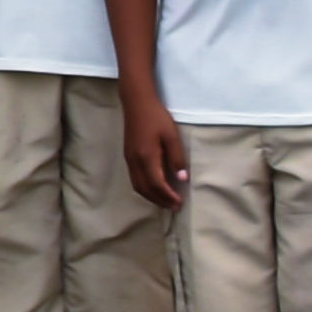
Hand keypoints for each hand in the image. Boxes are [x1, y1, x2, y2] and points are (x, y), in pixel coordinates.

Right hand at [122, 94, 190, 211]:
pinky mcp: (128, 157)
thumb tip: (182, 178)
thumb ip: (177, 158)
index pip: (157, 184)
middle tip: (174, 207)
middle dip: (160, 200)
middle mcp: (135, 162)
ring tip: (165, 202)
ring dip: (151, 197)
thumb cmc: (157, 118)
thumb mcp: (172, 136)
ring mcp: (129, 160)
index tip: (180, 203)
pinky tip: (154, 188)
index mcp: (147, 157)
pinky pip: (135, 179)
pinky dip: (145, 189)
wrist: (136, 104)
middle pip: (145, 189)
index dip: (168, 196)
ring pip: (138, 186)